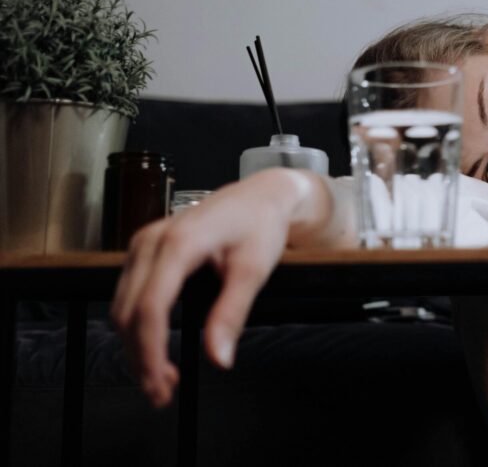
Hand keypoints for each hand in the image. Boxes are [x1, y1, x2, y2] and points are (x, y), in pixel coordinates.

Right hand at [110, 168, 319, 407]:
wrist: (260, 196)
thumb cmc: (260, 224)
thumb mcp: (254, 270)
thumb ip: (232, 314)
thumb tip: (219, 358)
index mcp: (179, 243)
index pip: (150, 308)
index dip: (151, 352)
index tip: (161, 384)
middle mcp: (152, 241)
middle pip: (129, 312)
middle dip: (140, 357)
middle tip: (162, 393)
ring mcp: (144, 243)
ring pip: (123, 306)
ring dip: (136, 346)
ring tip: (162, 378)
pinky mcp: (145, 249)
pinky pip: (129, 294)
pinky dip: (138, 326)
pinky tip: (156, 348)